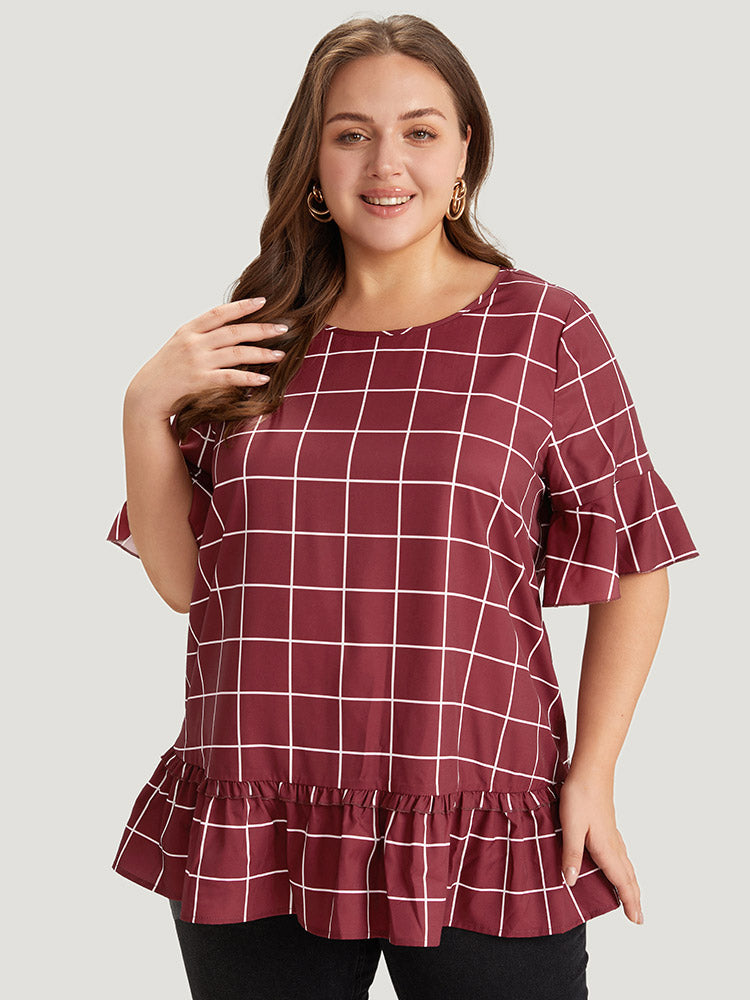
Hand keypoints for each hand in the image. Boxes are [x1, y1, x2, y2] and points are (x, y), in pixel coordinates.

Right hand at [125, 297, 288, 420]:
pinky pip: (229, 378)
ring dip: (261, 354)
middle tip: (283, 328)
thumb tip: (230, 326)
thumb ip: (202, 335)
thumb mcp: (180, 344)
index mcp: (189, 329)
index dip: (242, 306)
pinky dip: (248, 378)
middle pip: (234, 332)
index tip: (263, 302)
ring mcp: (196, 362)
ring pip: (236, 353)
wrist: (147, 393)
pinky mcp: (199, 382)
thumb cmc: (167, 368)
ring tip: (280, 355)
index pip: (219, 313)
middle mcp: (193, 343)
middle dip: (261, 329)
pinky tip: (264, 378)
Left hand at [558, 770, 643, 924]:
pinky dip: (624, 868)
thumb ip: (571, 853)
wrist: (590, 770)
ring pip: (626, 865)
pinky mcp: (608, 826)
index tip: (636, 920)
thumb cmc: (579, 796)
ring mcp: (612, 834)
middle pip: (628, 876)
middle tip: (639, 918)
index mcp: (606, 848)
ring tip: (633, 897)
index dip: (628, 901)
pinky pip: (621, 854)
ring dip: (630, 884)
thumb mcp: (571, 826)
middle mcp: (613, 844)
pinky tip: (619, 865)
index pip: (620, 881)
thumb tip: (570, 882)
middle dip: (633, 897)